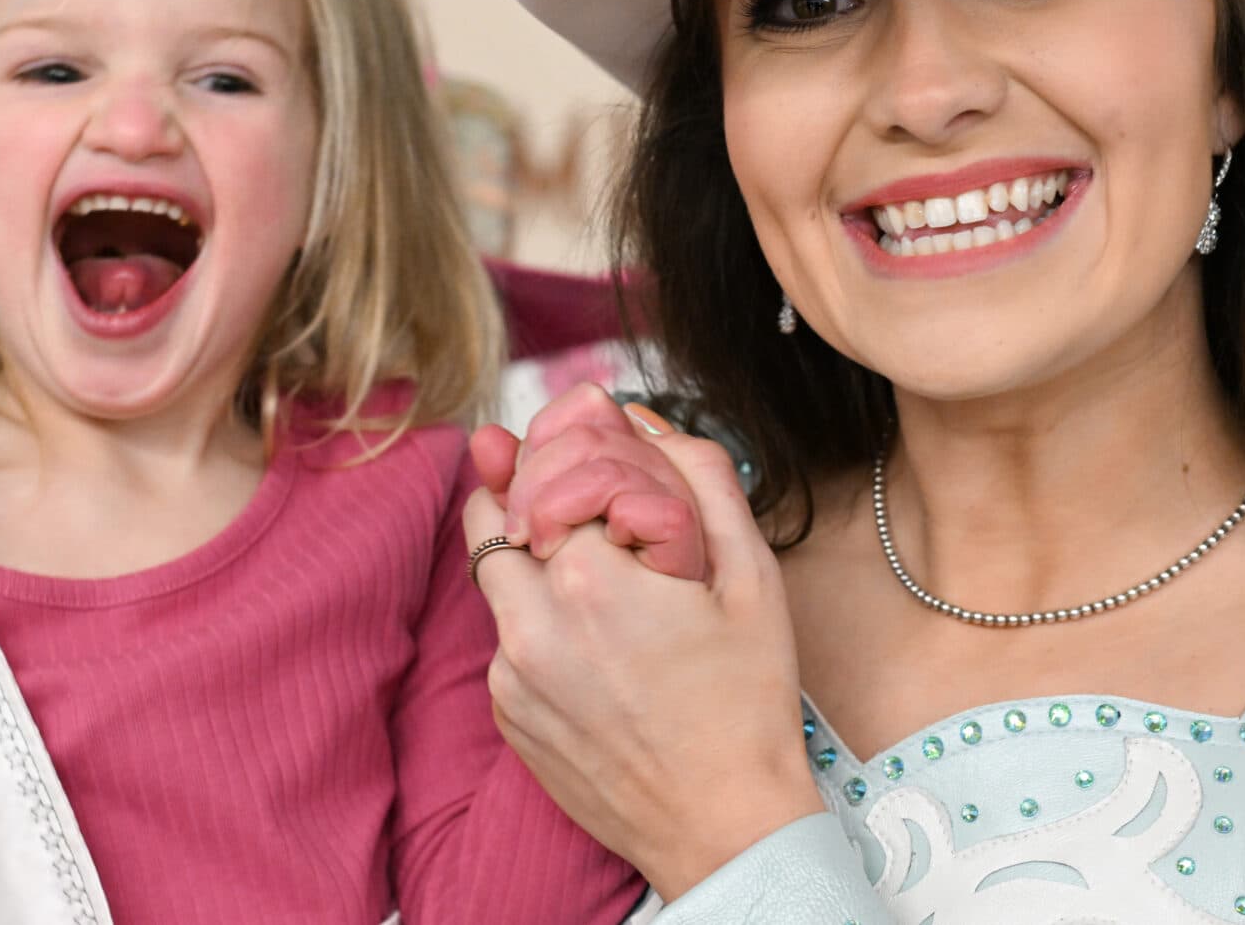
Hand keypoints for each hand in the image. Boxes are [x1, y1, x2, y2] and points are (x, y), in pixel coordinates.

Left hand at [465, 422, 819, 899]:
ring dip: (530, 555)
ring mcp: (510, 674)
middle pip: (493, 510)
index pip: (549, 468)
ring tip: (597, 573)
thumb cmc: (747, 704)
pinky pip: (504, 637)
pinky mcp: (506, 712)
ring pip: (494, 574)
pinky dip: (536, 620)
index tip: (601, 454)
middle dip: (528, 487)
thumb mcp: (751, 576)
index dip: (575, 451)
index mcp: (591, 578)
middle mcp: (532, 623)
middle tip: (576, 492)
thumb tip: (640, 415)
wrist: (724, 829)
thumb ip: (698, 475)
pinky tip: (596, 644)